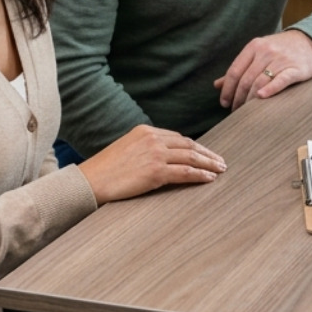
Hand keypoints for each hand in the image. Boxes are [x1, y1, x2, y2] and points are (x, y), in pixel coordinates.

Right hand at [77, 125, 225, 203]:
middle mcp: (153, 139)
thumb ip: (145, 148)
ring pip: (191, 158)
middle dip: (207, 154)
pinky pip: (185, 173)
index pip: (178, 137)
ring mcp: (156, 154)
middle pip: (189, 145)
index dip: (195, 146)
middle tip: (220, 161)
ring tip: (220, 169)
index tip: (205, 153)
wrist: (90, 181)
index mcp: (146, 130)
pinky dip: (200, 175)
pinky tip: (210, 178)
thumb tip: (164, 157)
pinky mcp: (156, 172)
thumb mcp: (127, 149)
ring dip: (209, 164)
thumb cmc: (105, 169)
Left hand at [214, 29, 311, 109]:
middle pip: (246, 79)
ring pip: (260, 82)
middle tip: (235, 110)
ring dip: (250, 99)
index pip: (235, 71)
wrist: (310, 41)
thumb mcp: (258, 53)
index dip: (227, 89)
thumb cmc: (280, 50)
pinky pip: (281, 80)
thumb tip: (217, 85)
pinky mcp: (295, 68)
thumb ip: (239, 68)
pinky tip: (262, 97)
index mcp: (254, 46)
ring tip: (247, 110)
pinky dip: (270, 89)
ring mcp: (281, 59)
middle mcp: (266, 51)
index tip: (224, 103)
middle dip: (238, 98)